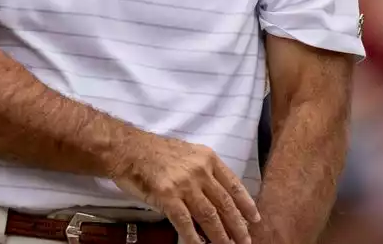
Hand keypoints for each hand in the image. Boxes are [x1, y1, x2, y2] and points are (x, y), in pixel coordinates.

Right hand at [110, 133, 259, 243]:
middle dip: (238, 227)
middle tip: (245, 242)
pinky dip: (194, 238)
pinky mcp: (167, 196)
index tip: (255, 219)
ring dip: (221, 237)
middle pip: (225, 204)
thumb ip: (203, 171)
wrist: (127, 148)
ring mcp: (184, 184)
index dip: (246, 204)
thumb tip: (218, 198)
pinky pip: (185, 223)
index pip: (233, 185)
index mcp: (207, 158)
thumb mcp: (187, 152)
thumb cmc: (155, 151)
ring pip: (209, 216)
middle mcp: (199, 171)